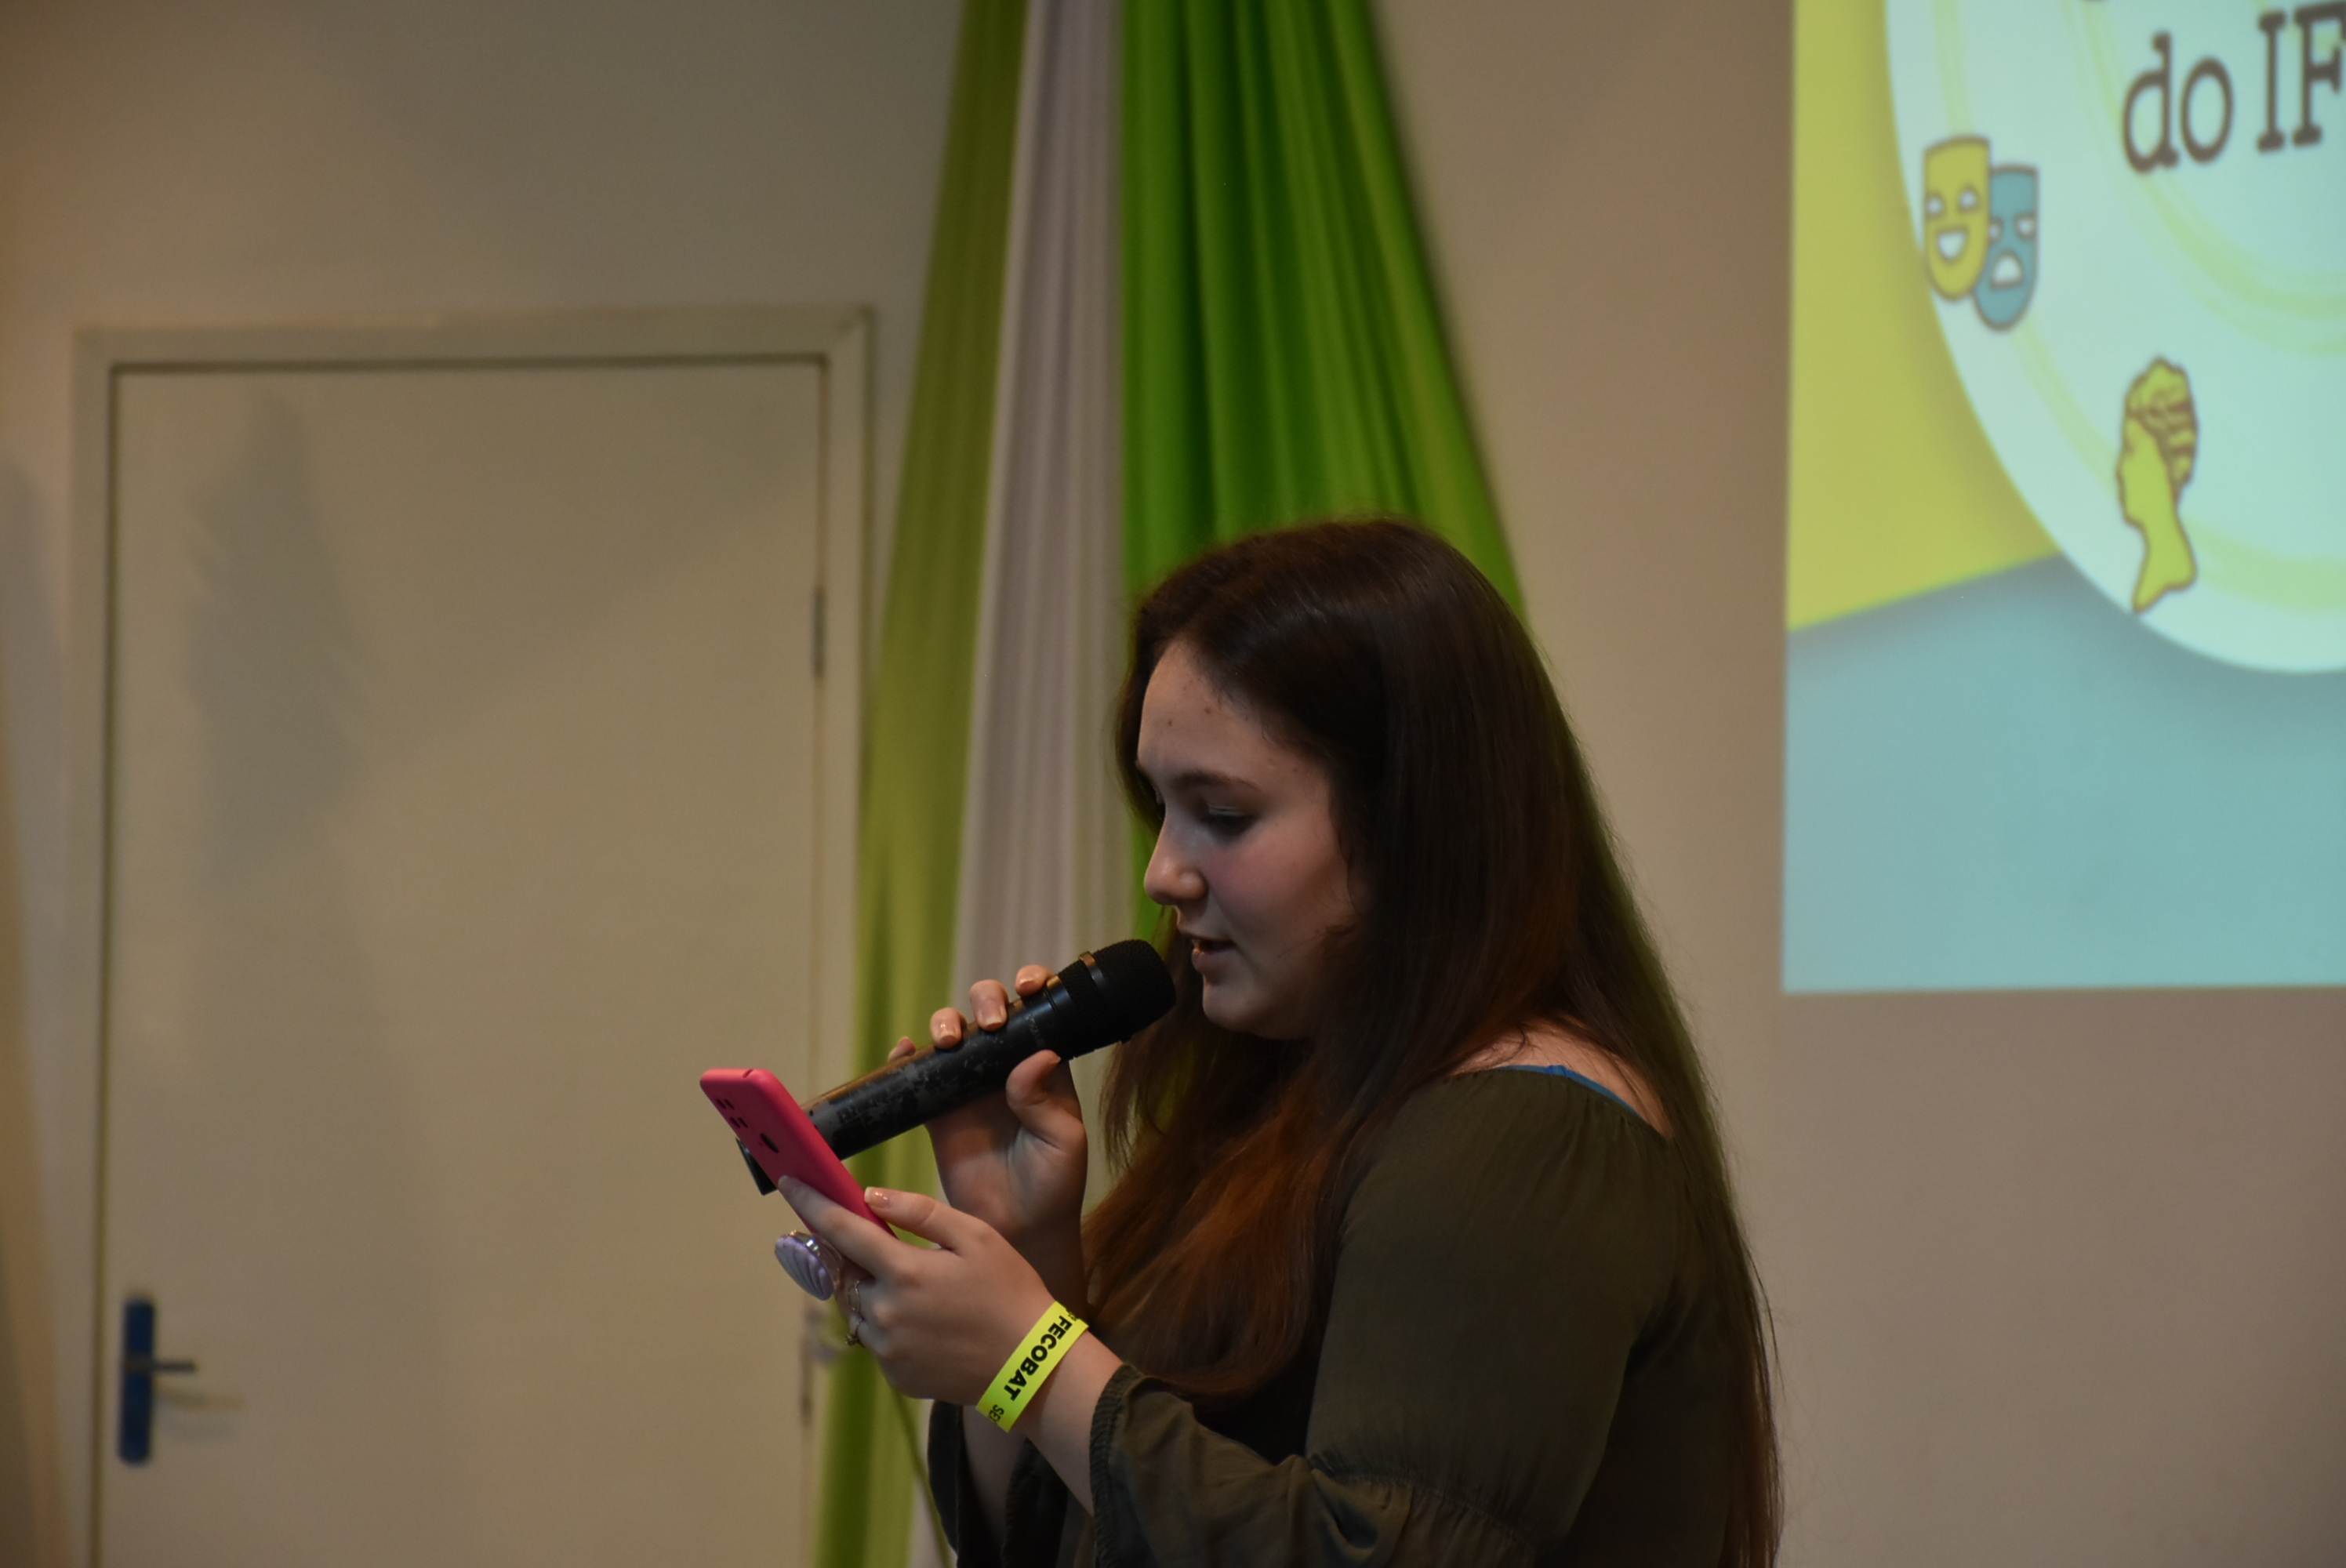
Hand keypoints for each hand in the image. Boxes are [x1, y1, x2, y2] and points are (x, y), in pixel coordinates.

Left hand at [782, 1177, 1119, 1513]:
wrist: (1032, 1365)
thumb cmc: (1010, 1291)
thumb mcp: (976, 1237)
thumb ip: (920, 1213)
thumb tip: (870, 1196)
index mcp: (904, 1271)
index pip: (841, 1229)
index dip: (810, 1202)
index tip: (787, 1181)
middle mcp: (884, 1312)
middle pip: (846, 1272)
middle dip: (855, 1256)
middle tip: (890, 1251)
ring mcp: (886, 1348)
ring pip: (859, 1307)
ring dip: (874, 1292)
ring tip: (925, 1293)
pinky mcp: (894, 1375)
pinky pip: (877, 1339)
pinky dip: (890, 1324)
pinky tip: (931, 1324)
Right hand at [904, 966, 1089, 1301]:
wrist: (1017, 1230)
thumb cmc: (1053, 1185)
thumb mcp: (1063, 1143)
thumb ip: (1046, 1101)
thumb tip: (1037, 1056)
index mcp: (1043, 1066)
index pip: (1039, 1011)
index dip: (1033, 986)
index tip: (1028, 987)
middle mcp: (1005, 1067)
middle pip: (989, 1011)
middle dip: (985, 1001)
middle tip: (988, 1025)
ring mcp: (968, 1086)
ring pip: (952, 1034)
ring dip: (945, 1023)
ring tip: (947, 1043)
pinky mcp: (937, 1111)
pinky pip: (916, 1073)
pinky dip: (905, 1056)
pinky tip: (905, 1052)